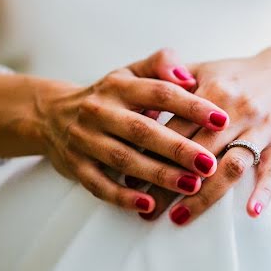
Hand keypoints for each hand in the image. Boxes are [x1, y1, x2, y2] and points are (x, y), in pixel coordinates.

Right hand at [35, 50, 230, 212]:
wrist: (49, 115)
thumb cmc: (107, 96)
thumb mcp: (129, 73)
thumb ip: (160, 65)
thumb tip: (187, 75)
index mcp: (119, 86)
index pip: (160, 92)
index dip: (192, 105)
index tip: (222, 118)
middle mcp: (100, 111)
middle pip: (143, 130)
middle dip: (178, 148)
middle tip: (209, 163)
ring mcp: (85, 140)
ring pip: (124, 159)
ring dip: (158, 175)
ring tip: (191, 186)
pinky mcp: (75, 166)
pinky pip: (99, 185)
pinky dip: (123, 196)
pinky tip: (148, 204)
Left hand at [140, 46, 270, 224]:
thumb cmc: (238, 75)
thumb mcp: (205, 69)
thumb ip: (170, 81)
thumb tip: (137, 105)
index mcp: (213, 92)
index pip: (175, 129)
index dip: (150, 156)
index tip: (130, 181)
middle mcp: (237, 110)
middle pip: (197, 153)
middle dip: (169, 184)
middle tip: (147, 210)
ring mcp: (262, 128)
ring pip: (231, 165)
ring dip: (205, 195)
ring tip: (179, 217)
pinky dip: (264, 191)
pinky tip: (251, 212)